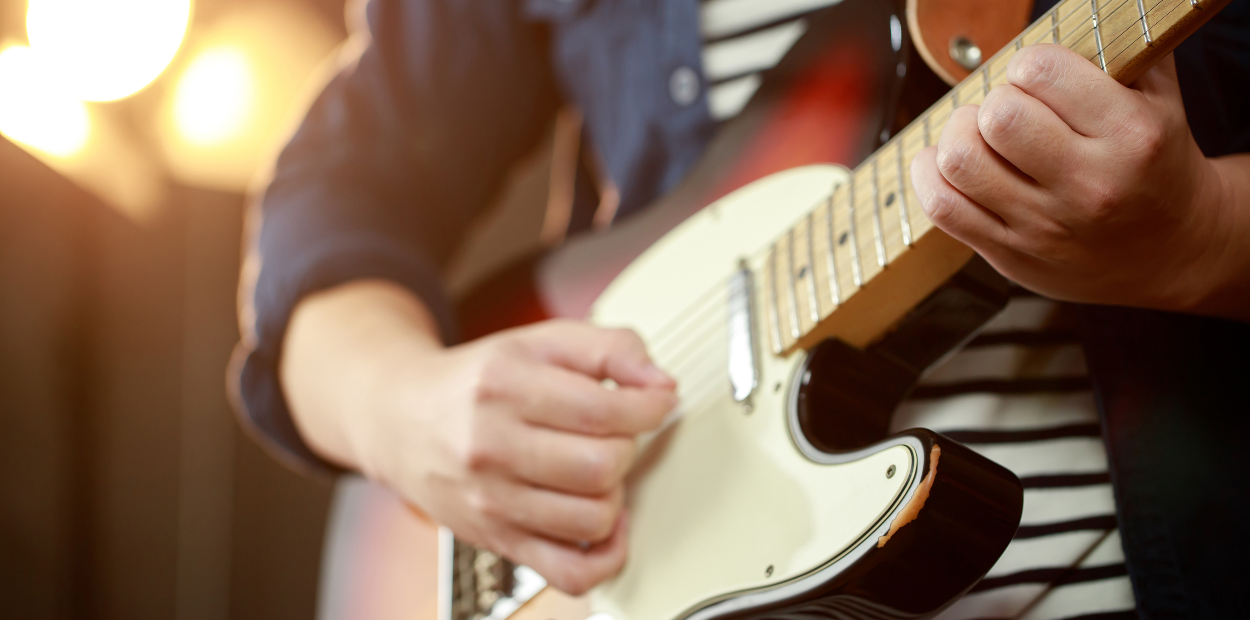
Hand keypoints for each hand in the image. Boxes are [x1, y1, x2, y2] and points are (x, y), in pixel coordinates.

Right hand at [353, 319, 676, 594]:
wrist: (400, 420)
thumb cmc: (476, 383)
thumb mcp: (539, 342)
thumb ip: (609, 348)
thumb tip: (661, 384)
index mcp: (503, 386)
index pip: (603, 409)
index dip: (650, 407)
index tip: (656, 402)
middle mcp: (491, 446)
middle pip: (601, 465)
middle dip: (626, 446)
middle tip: (614, 434)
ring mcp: (491, 502)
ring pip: (592, 518)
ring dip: (614, 494)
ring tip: (597, 471)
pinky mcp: (497, 542)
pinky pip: (571, 573)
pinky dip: (606, 555)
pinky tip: (602, 523)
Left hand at [910, 45, 1247, 314]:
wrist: (1173, 251)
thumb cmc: (1155, 162)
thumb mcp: (1157, 98)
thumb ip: (1117, 47)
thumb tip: (1072, 7)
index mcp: (1131, 136)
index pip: (1041, 73)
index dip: (1028, 64)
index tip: (1036, 78)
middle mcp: (1089, 185)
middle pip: (997, 118)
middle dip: (995, 100)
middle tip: (1008, 108)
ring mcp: (1045, 227)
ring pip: (961, 161)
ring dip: (958, 135)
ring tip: (978, 134)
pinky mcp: (1010, 254)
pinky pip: (942, 207)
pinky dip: (930, 174)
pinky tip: (948, 163)